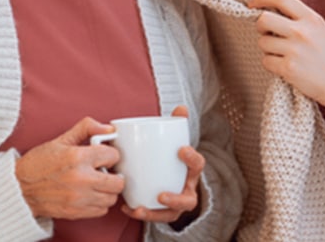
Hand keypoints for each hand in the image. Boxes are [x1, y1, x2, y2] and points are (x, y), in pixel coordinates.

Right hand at [15, 117, 123, 219]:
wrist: (18, 188)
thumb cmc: (37, 164)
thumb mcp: (60, 140)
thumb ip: (86, 128)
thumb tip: (109, 128)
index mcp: (78, 158)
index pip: (113, 156)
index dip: (109, 154)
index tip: (103, 156)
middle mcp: (81, 179)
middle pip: (118, 181)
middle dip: (114, 174)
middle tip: (104, 171)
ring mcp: (79, 198)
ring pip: (112, 198)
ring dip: (107, 190)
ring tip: (96, 183)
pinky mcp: (76, 212)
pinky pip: (101, 210)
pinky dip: (99, 203)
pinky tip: (90, 194)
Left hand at [121, 105, 204, 224]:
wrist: (165, 176)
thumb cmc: (170, 158)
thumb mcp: (173, 142)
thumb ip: (176, 125)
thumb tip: (181, 107)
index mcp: (190, 171)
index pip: (197, 165)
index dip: (192, 158)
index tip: (181, 149)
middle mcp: (186, 190)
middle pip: (188, 200)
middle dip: (177, 199)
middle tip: (161, 195)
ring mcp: (175, 204)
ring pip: (170, 214)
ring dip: (156, 214)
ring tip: (141, 208)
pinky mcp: (162, 212)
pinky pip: (153, 217)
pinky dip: (141, 214)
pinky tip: (127, 208)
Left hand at [249, 0, 324, 109]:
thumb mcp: (320, 30)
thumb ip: (299, 18)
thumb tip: (268, 9)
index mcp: (312, 19)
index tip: (253, 4)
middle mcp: (303, 32)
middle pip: (264, 19)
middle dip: (260, 26)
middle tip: (267, 33)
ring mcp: (295, 51)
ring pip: (262, 42)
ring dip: (267, 49)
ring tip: (283, 55)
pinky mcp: (289, 69)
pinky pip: (266, 61)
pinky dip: (271, 65)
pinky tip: (286, 67)